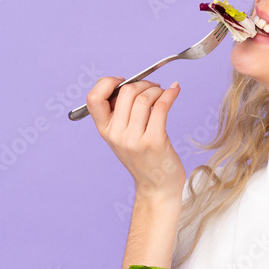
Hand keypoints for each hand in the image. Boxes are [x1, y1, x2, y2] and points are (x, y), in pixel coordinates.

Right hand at [86, 77, 184, 198]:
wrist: (157, 187)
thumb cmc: (144, 159)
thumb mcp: (123, 138)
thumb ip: (120, 115)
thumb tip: (130, 84)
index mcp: (105, 131)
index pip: (93, 99)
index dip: (107, 83)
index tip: (123, 81)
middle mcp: (117, 135)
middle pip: (126, 92)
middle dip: (143, 84)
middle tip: (153, 88)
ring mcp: (134, 139)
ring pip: (144, 98)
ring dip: (157, 89)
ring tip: (163, 93)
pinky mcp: (154, 141)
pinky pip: (161, 107)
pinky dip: (170, 94)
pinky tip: (174, 90)